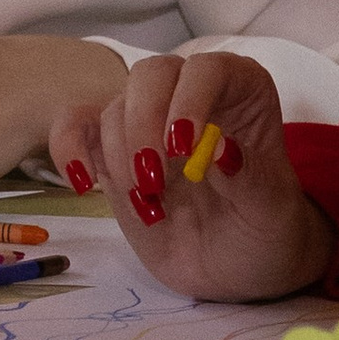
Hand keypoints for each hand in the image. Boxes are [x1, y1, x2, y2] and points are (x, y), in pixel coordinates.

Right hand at [49, 49, 332, 302]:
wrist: (237, 270)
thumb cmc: (265, 230)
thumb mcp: (270, 212)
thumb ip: (248, 178)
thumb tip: (216, 147)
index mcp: (240, 92)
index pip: (208, 70)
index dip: (190, 100)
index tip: (183, 149)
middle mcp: (191, 95)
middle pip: (151, 76)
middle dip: (143, 124)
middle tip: (152, 181)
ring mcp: (147, 121)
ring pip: (115, 108)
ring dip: (121, 157)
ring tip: (151, 207)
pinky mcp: (111, 152)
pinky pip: (75, 128)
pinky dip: (68, 149)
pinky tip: (82, 184)